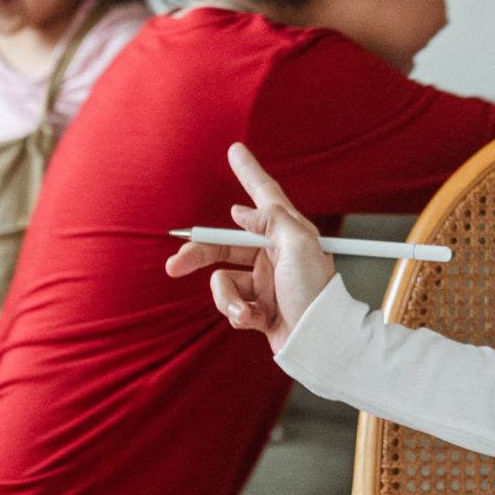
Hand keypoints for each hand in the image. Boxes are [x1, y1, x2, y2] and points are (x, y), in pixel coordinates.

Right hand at [162, 144, 335, 353]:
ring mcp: (265, 282)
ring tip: (245, 311)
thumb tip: (243, 211)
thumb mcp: (300, 246)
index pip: (264, 195)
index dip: (249, 172)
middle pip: (225, 244)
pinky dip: (238, 314)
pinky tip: (258, 322)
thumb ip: (272, 220)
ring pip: (223, 280)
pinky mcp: (258, 308)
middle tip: (175, 265)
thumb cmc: (315, 293)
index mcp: (288, 233)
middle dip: (199, 254)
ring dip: (226, 298)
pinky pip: (231, 304)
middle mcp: (275, 254)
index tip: (235, 150)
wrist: (319, 344)